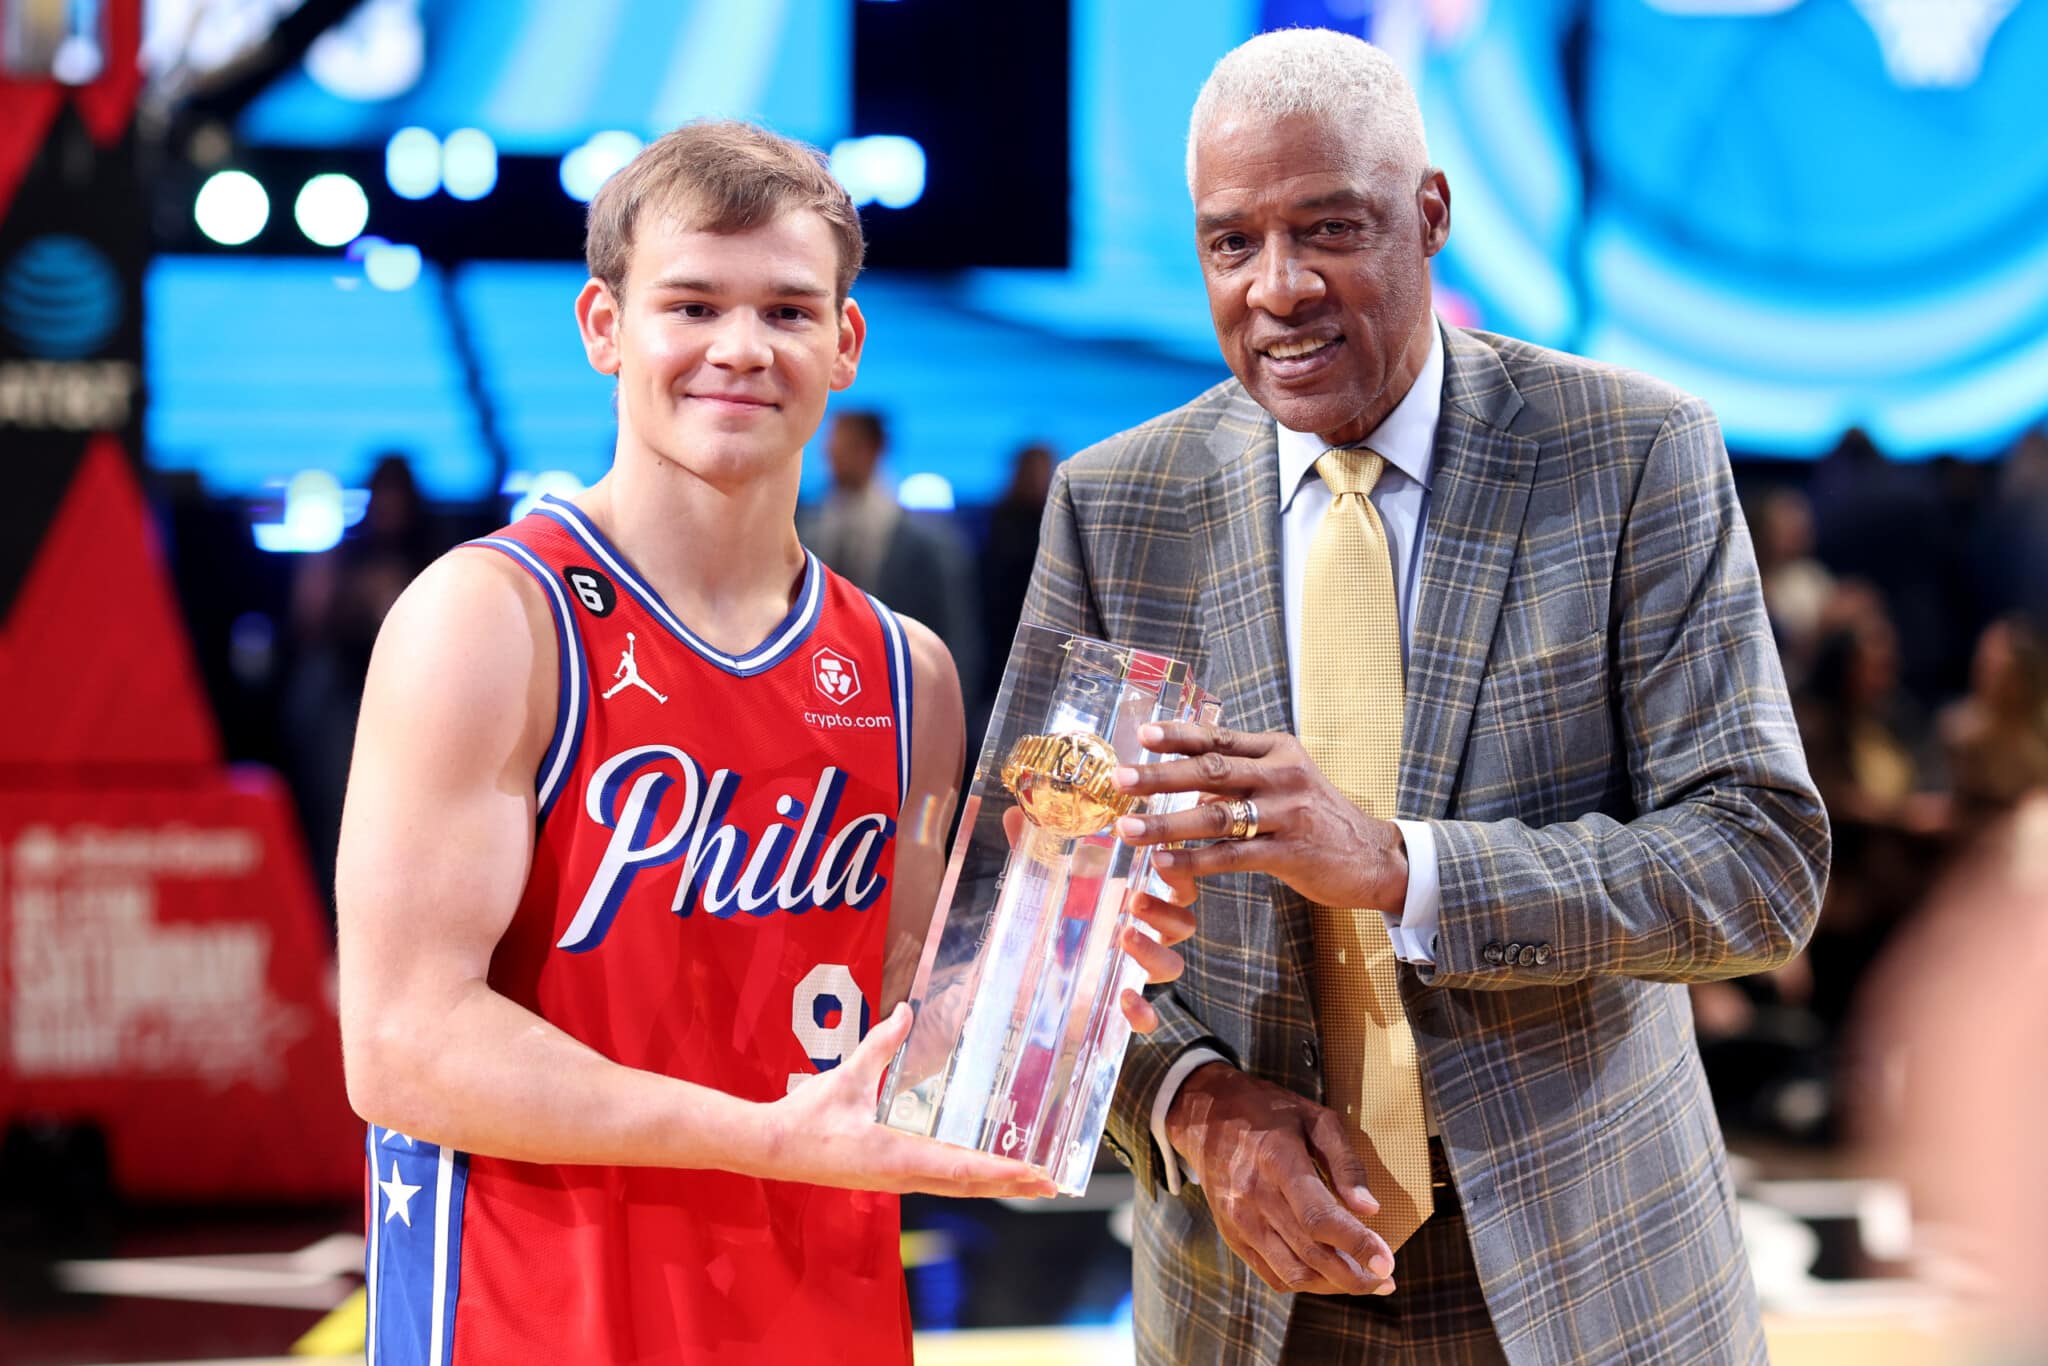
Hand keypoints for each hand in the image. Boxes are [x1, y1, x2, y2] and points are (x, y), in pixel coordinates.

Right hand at [764, 1002, 1056, 1197]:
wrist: (771, 1149)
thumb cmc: (807, 1118)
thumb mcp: (848, 1077)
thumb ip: (880, 1045)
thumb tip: (905, 1011)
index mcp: (896, 1158)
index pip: (960, 1168)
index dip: (1000, 1171)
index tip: (1033, 1173)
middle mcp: (902, 1177)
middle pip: (968, 1185)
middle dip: (1011, 1185)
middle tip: (1051, 1183)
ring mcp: (897, 1181)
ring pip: (956, 1187)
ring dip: (993, 1184)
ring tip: (1027, 1181)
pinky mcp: (889, 1177)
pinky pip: (939, 1181)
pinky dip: (968, 1178)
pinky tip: (979, 1170)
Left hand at [1000, 806, 1197, 1034]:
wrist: (1009, 980)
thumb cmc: (1038, 924)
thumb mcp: (1036, 885)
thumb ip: (1031, 851)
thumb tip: (1015, 811)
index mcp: (1130, 901)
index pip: (1174, 885)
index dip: (1178, 873)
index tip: (1160, 858)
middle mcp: (1138, 934)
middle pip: (1182, 924)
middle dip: (1167, 911)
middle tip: (1135, 899)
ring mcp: (1130, 972)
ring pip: (1171, 965)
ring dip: (1154, 951)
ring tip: (1123, 936)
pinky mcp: (1115, 1007)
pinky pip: (1147, 1016)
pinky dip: (1143, 1011)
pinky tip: (1124, 998)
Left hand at [1113, 722, 1408, 912]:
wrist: (1374, 856)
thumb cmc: (1317, 818)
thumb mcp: (1285, 783)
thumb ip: (1240, 777)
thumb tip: (1183, 778)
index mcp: (1278, 750)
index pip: (1220, 738)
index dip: (1178, 735)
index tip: (1141, 735)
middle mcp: (1283, 774)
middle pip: (1211, 770)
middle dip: (1160, 776)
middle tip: (1120, 780)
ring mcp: (1288, 813)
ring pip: (1217, 815)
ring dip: (1167, 823)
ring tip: (1129, 830)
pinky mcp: (1292, 852)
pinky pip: (1233, 855)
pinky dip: (1195, 859)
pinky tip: (1165, 863)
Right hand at [1167, 1062, 1395, 1295]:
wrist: (1206, 1117)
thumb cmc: (1270, 1112)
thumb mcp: (1315, 1118)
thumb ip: (1345, 1162)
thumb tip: (1369, 1209)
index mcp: (1278, 1161)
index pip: (1319, 1217)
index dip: (1356, 1244)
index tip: (1387, 1262)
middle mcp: (1254, 1196)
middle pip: (1310, 1254)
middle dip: (1355, 1275)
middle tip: (1386, 1280)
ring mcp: (1239, 1220)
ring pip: (1293, 1273)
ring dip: (1333, 1286)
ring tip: (1363, 1281)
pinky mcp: (1232, 1235)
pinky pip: (1272, 1275)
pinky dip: (1305, 1282)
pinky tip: (1327, 1275)